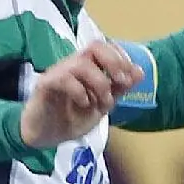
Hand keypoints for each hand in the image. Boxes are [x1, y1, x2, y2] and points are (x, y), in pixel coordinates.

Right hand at [20, 42, 142, 147]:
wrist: (43, 137)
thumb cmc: (69, 119)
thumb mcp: (101, 106)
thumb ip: (118, 89)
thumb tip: (140, 72)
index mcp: (86, 68)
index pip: (105, 47)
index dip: (121, 57)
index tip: (131, 78)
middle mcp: (72, 65)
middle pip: (95, 46)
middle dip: (113, 62)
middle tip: (121, 82)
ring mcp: (58, 73)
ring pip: (82, 63)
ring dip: (100, 83)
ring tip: (102, 103)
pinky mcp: (45, 85)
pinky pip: (64, 79)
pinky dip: (80, 91)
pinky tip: (84, 105)